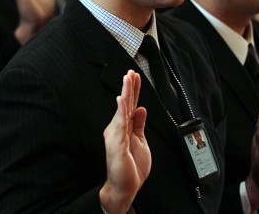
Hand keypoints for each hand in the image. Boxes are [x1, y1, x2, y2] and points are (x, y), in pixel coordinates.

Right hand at [100, 70, 150, 213]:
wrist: (125, 187)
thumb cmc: (131, 167)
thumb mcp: (140, 141)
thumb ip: (139, 125)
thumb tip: (142, 108)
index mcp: (124, 128)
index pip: (130, 105)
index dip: (133, 90)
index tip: (135, 75)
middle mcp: (118, 129)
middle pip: (125, 104)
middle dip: (128, 87)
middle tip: (131, 71)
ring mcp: (116, 136)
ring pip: (122, 111)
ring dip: (125, 94)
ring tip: (127, 79)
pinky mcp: (117, 145)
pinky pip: (120, 126)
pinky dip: (122, 112)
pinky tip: (122, 101)